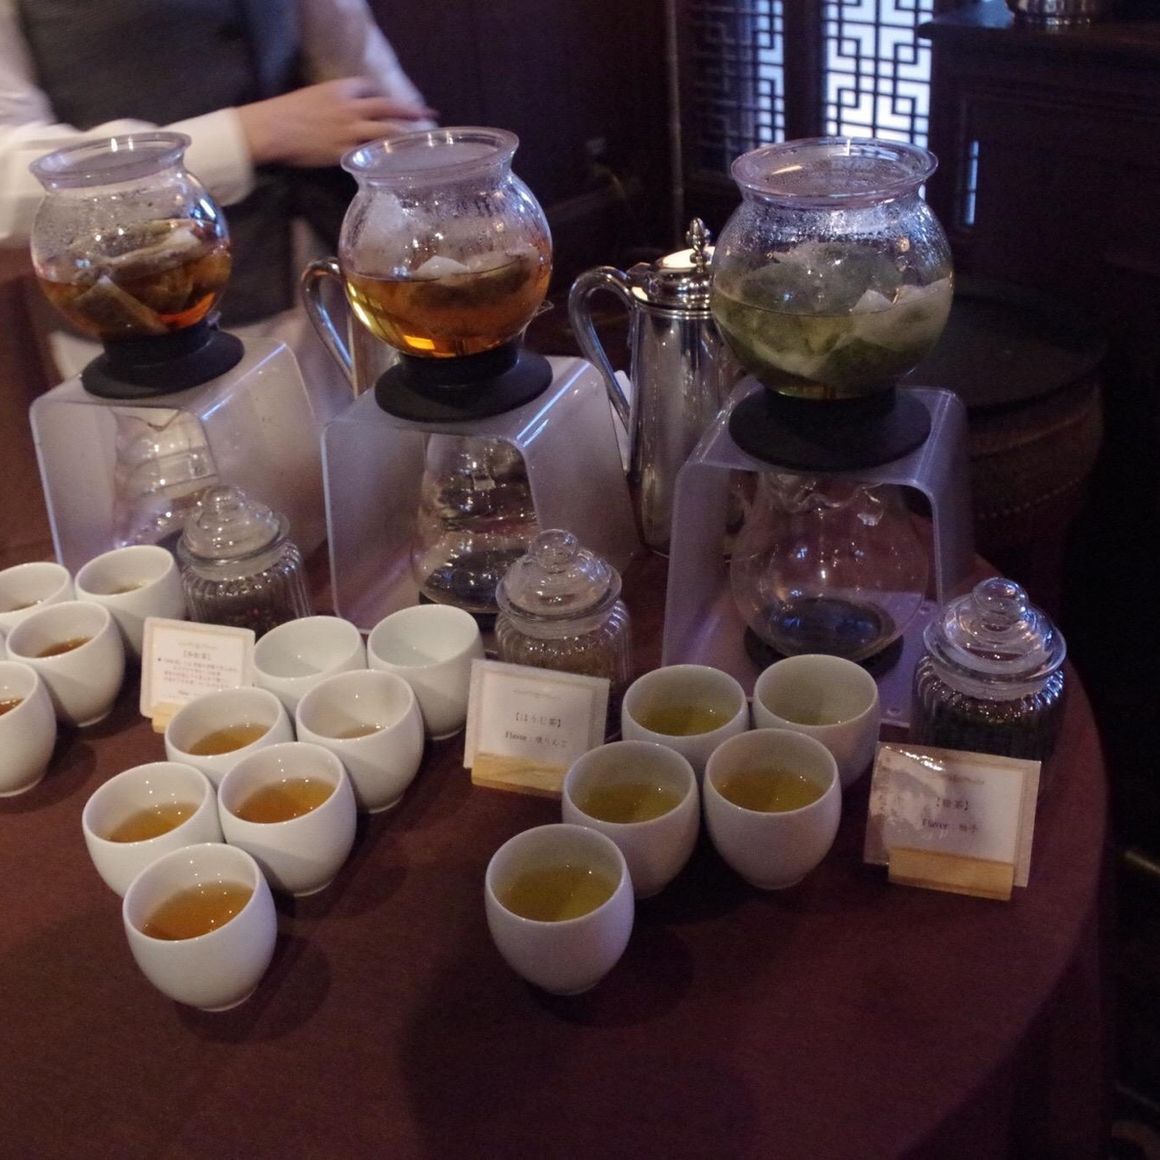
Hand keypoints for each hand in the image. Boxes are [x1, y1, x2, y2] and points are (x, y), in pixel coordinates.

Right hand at [237, 77, 436, 167]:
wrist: (272, 128)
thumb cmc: (286, 112)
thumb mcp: (313, 96)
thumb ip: (334, 102)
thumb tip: (347, 112)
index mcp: (340, 89)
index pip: (371, 89)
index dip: (384, 97)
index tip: (395, 105)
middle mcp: (350, 107)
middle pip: (387, 106)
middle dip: (410, 110)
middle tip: (428, 115)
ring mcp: (349, 130)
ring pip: (385, 130)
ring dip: (405, 134)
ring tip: (419, 139)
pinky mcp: (344, 151)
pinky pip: (370, 153)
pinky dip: (384, 156)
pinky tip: (396, 161)